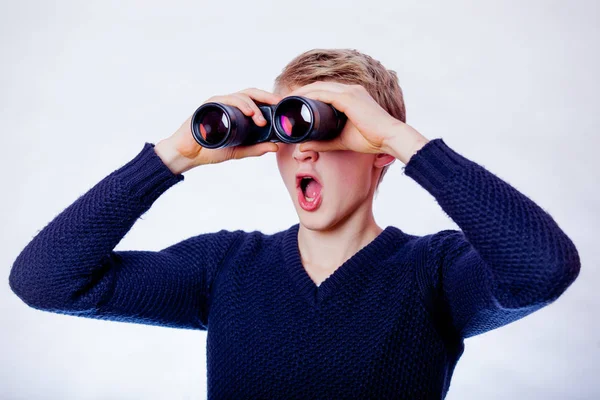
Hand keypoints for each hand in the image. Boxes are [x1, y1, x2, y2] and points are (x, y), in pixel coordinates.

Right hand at [159, 88, 282, 171]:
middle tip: (278, 105)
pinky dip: (238, 104)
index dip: (269, 100)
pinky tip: (248, 112)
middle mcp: (228, 104)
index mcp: (236, 111)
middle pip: (250, 93)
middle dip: (266, 97)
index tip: (282, 106)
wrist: (188, 155)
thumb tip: (275, 146)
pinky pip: (225, 99)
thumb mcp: (238, 150)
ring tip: (260, 120)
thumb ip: (255, 149)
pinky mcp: (209, 106)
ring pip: (240, 96)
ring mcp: (218, 103)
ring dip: (253, 106)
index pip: (255, 99)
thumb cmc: (211, 149)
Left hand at [288, 81, 399, 153]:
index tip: (292, 103)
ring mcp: (350, 92)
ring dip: (302, 92)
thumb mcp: (341, 141)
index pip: (324, 91)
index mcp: (351, 96)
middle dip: (300, 92)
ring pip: (319, 87)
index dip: (307, 95)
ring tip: (287, 100)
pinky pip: (325, 93)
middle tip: (284, 101)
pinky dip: (310, 95)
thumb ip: (322, 143)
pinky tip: (299, 100)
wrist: (389, 138)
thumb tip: (302, 147)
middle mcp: (350, 90)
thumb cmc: (371, 139)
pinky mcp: (350, 98)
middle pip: (319, 86)